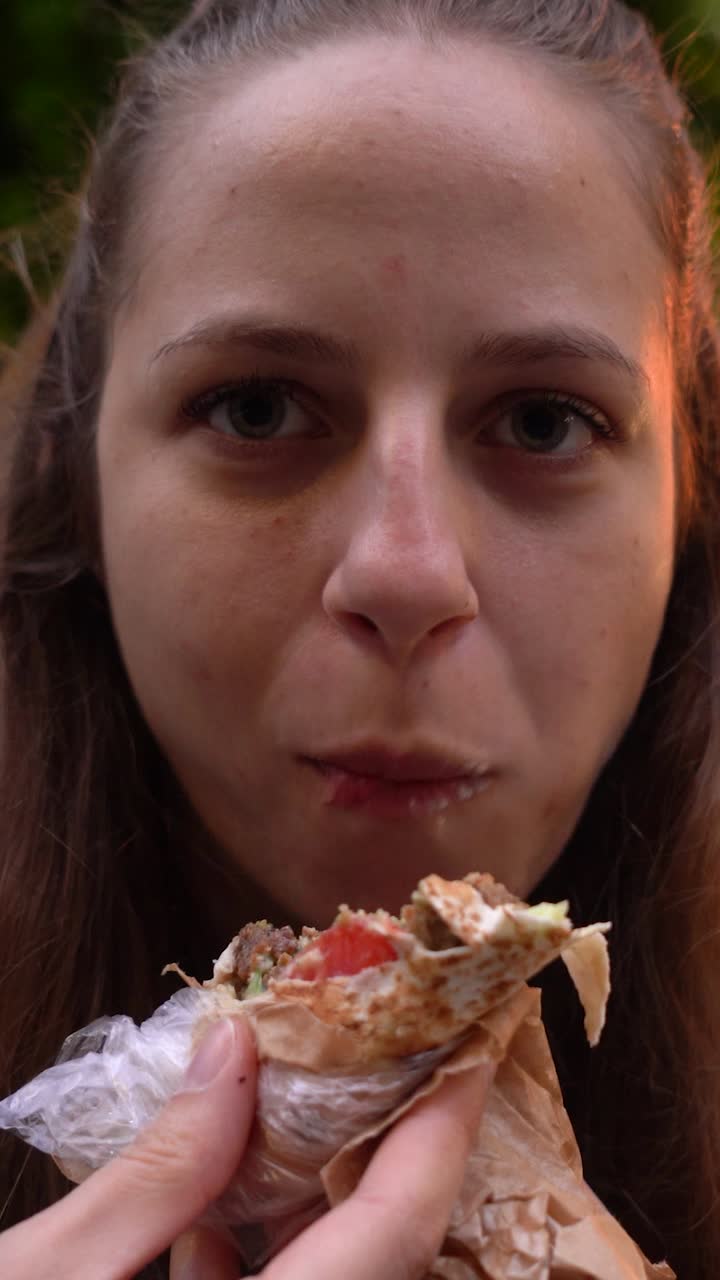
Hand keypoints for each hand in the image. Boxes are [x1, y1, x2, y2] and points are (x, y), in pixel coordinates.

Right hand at [0, 1017, 492, 1279]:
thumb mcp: (48, 1276)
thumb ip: (157, 1169)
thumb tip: (236, 1047)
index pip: (393, 1234)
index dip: (441, 1131)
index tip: (472, 1044)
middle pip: (374, 1252)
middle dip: (381, 1146)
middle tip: (381, 1050)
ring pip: (327, 1274)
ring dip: (312, 1193)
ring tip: (288, 1102)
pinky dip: (258, 1250)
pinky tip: (208, 1207)